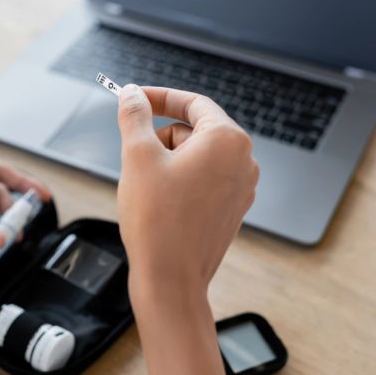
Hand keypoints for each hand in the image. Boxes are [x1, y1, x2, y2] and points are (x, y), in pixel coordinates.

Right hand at [116, 84, 257, 374]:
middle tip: (137, 159)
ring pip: (197, 156)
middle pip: (194, 130)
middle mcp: (244, 161)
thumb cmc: (157, 220)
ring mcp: (241, 188)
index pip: (193, 103)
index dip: (159, 97)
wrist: (171, 279)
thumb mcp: (137, 156)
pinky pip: (204, 180)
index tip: (134, 98)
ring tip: (150, 189)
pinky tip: (163, 204)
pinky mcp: (232, 209)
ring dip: (169, 161)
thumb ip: (134, 115)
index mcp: (228, 140)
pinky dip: (180, 182)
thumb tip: (132, 95)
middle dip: (161, 138)